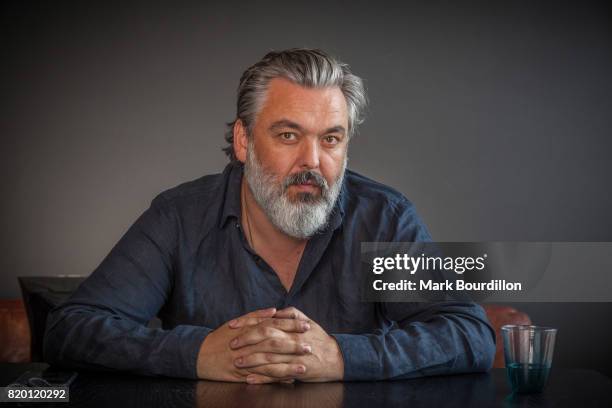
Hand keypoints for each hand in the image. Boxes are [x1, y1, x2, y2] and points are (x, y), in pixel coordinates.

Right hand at [196, 307, 310, 381]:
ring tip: (304, 366)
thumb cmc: (221, 337)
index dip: (291, 326)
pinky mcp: (243, 374)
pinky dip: (275, 379)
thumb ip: (256, 315)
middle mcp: (248, 344)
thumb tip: (274, 311)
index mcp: (249, 329)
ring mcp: (246, 360)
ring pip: (270, 363)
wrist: (200, 354)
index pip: (274, 325)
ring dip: (288, 365)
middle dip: (293, 345)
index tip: (307, 325)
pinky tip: (288, 379)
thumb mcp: (237, 322)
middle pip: (274, 343)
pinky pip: (261, 377)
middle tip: (310, 345)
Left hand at [229, 307, 344, 383]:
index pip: (266, 321)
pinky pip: (277, 375)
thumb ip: (290, 314)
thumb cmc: (319, 339)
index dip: (248, 323)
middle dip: (247, 340)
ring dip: (251, 360)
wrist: (337, 358)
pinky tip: (250, 379)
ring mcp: (295, 356)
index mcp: (293, 326)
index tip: (233, 325)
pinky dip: (263, 377)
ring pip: (270, 357)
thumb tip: (273, 311)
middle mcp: (293, 339)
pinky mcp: (297, 371)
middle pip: (266, 338)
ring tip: (237, 363)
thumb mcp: (307, 321)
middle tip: (232, 344)